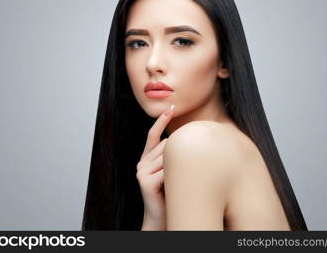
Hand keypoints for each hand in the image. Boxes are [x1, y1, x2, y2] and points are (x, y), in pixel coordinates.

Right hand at [136, 104, 174, 230]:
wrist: (163, 219)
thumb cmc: (172, 194)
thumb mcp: (171, 172)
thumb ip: (172, 157)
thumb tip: (186, 138)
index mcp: (145, 160)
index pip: (153, 136)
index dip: (161, 122)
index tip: (170, 108)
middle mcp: (141, 163)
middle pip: (166, 146)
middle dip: (178, 154)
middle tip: (185, 170)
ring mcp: (141, 172)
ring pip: (168, 156)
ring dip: (178, 166)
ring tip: (180, 181)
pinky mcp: (146, 182)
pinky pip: (168, 170)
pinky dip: (177, 175)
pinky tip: (176, 185)